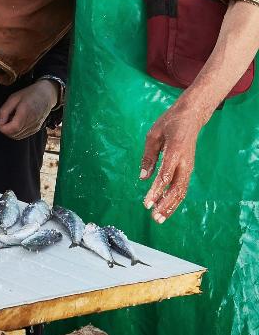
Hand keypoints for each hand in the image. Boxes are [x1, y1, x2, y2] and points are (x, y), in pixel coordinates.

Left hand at [0, 79, 58, 139]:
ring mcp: (35, 127)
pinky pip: (23, 135)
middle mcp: (32, 122)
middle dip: (5, 130)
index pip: (13, 128)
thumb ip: (4, 111)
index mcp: (25, 112)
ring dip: (11, 131)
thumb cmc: (29, 94)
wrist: (46, 95)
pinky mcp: (36, 129)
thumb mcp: (13, 98)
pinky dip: (17, 132)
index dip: (3, 128)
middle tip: (6, 119)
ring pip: (18, 137)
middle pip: (14, 134)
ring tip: (12, 119)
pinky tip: (18, 122)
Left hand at [139, 100, 204, 222]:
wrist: (191, 117)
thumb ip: (148, 157)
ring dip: (171, 206)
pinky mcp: (189, 169)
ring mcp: (189, 166)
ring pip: (182, 191)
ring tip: (159, 218)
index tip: (146, 203)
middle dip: (165, 205)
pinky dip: (175, 200)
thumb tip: (143, 178)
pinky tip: (166, 207)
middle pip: (176, 189)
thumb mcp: (153, 135)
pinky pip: (183, 187)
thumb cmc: (169, 123)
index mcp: (175, 151)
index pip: (165, 176)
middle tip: (153, 217)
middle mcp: (184, 162)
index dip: (156, 192)